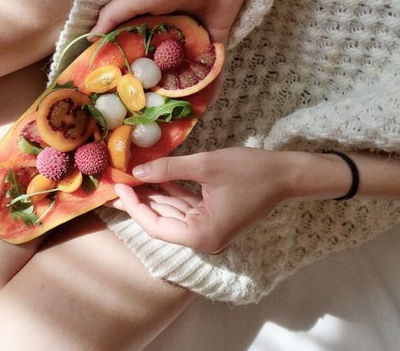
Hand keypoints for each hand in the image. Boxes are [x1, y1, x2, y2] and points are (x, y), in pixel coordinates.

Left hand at [113, 148, 295, 253]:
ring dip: (152, 195)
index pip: (156, 226)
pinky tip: (151, 177)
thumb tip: (136, 173)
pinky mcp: (213, 217)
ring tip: (129, 177)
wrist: (288, 173)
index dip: (134, 207)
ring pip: (171, 213)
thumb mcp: (205, 165)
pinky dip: (169, 193)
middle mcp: (204, 238)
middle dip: (139, 201)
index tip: (119, 187)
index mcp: (202, 235)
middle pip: (161, 221)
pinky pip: (184, 206)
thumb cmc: (251, 171)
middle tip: (116, 182)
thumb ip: (168, 169)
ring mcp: (209, 229)